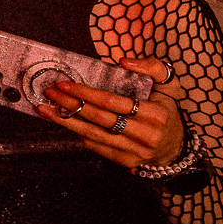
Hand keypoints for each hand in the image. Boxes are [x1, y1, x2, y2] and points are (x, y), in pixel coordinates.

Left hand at [39, 59, 184, 168]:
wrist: (177, 149)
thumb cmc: (168, 112)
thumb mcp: (170, 86)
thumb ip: (153, 68)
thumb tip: (123, 61)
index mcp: (154, 114)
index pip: (112, 102)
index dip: (86, 93)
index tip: (66, 84)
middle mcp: (145, 134)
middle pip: (99, 118)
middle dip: (71, 104)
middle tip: (50, 93)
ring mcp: (135, 151)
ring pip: (94, 135)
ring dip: (67, 122)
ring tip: (46, 110)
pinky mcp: (127, 162)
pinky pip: (98, 147)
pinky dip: (80, 135)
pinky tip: (66, 123)